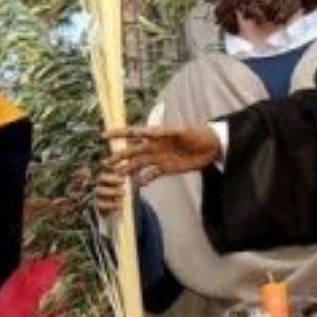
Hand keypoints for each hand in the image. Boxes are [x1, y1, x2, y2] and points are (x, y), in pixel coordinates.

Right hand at [96, 123, 221, 214]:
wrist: (212, 147)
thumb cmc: (198, 134)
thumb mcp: (183, 131)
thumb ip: (167, 132)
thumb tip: (152, 132)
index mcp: (156, 135)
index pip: (134, 133)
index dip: (119, 134)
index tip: (104, 136)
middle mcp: (154, 146)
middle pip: (132, 152)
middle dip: (119, 157)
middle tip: (106, 164)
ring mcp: (159, 158)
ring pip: (139, 164)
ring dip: (128, 169)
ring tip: (118, 176)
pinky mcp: (166, 168)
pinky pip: (151, 174)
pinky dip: (144, 179)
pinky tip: (138, 185)